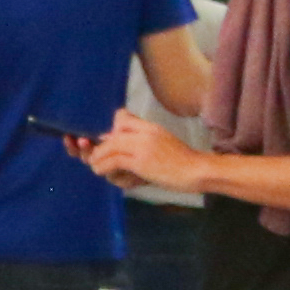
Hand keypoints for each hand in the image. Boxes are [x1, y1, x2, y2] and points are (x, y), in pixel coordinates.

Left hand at [82, 110, 198, 193]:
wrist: (197, 171)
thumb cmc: (180, 161)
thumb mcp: (160, 144)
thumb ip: (138, 141)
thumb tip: (111, 139)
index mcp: (150, 127)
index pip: (122, 117)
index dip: (110, 129)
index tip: (105, 142)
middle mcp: (145, 132)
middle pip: (111, 135)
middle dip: (97, 147)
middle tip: (92, 157)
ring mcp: (143, 146)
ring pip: (109, 147)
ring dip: (97, 158)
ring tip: (95, 166)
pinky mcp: (141, 161)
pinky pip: (114, 160)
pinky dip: (103, 166)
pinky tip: (100, 171)